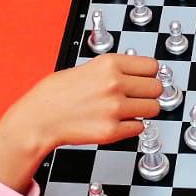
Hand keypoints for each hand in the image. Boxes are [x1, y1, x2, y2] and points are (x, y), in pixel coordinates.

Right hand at [0, 54, 162, 192]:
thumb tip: (138, 74)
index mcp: (109, 64)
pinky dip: (131, 126)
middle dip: (149, 93)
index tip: (146, 79)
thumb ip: (114, 70)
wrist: (39, 119)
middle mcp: (114, 84)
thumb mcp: (87, 67)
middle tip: (137, 97)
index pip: (153, 66)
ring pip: (153, 109)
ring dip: (143, 111)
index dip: (149, 74)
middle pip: (157, 88)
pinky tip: (116, 122)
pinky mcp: (112, 131)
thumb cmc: (56, 94)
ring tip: (126, 110)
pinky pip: (139, 128)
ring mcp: (115, 109)